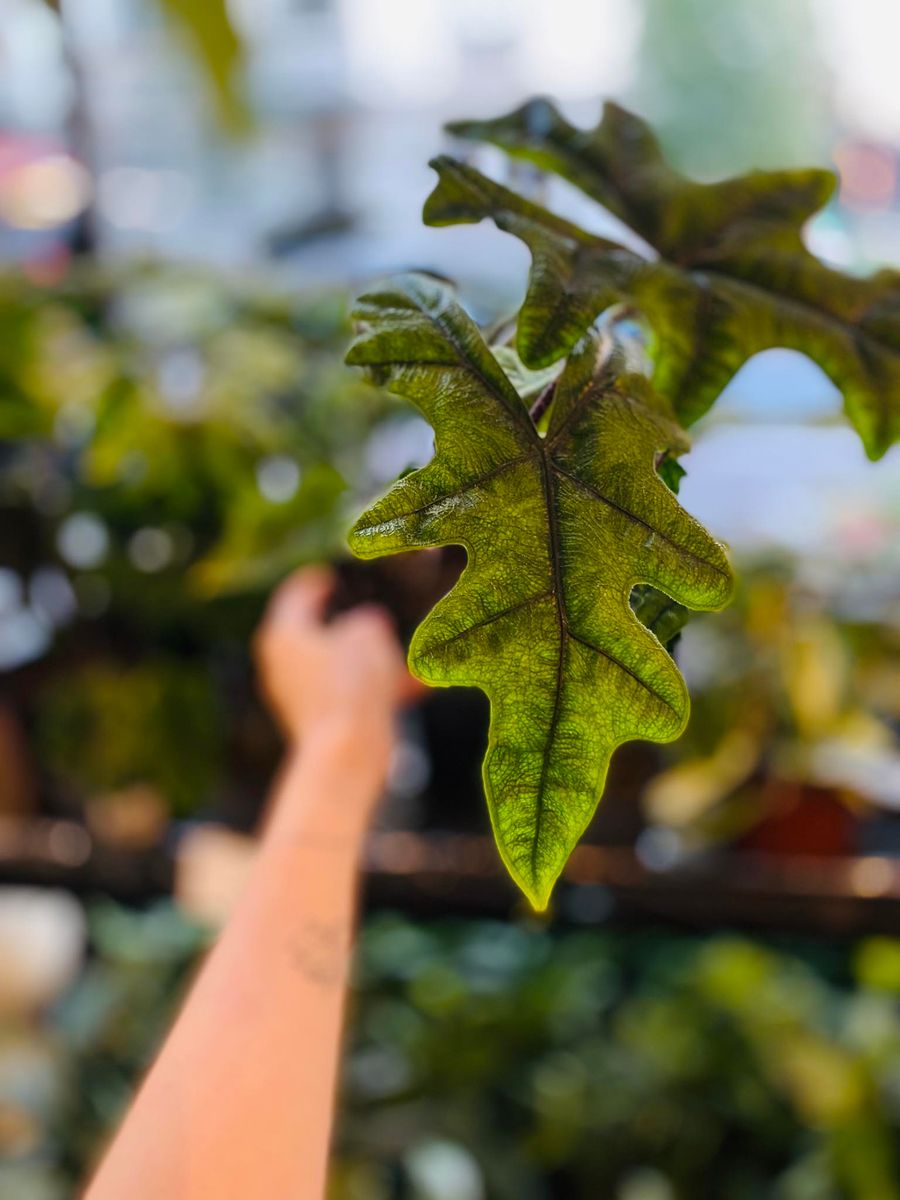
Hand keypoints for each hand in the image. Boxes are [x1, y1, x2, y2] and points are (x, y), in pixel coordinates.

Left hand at [254, 566, 413, 752]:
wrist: (348, 754)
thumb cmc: (352, 686)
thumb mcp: (368, 635)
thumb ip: (368, 621)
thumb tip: (368, 625)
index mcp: (284, 634)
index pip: (298, 594)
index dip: (321, 581)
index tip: (337, 575)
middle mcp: (283, 664)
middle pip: (321, 633)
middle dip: (357, 625)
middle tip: (381, 615)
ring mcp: (299, 695)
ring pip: (341, 666)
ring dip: (375, 659)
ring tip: (411, 655)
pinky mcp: (320, 721)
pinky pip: (351, 694)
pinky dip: (378, 687)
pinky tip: (417, 687)